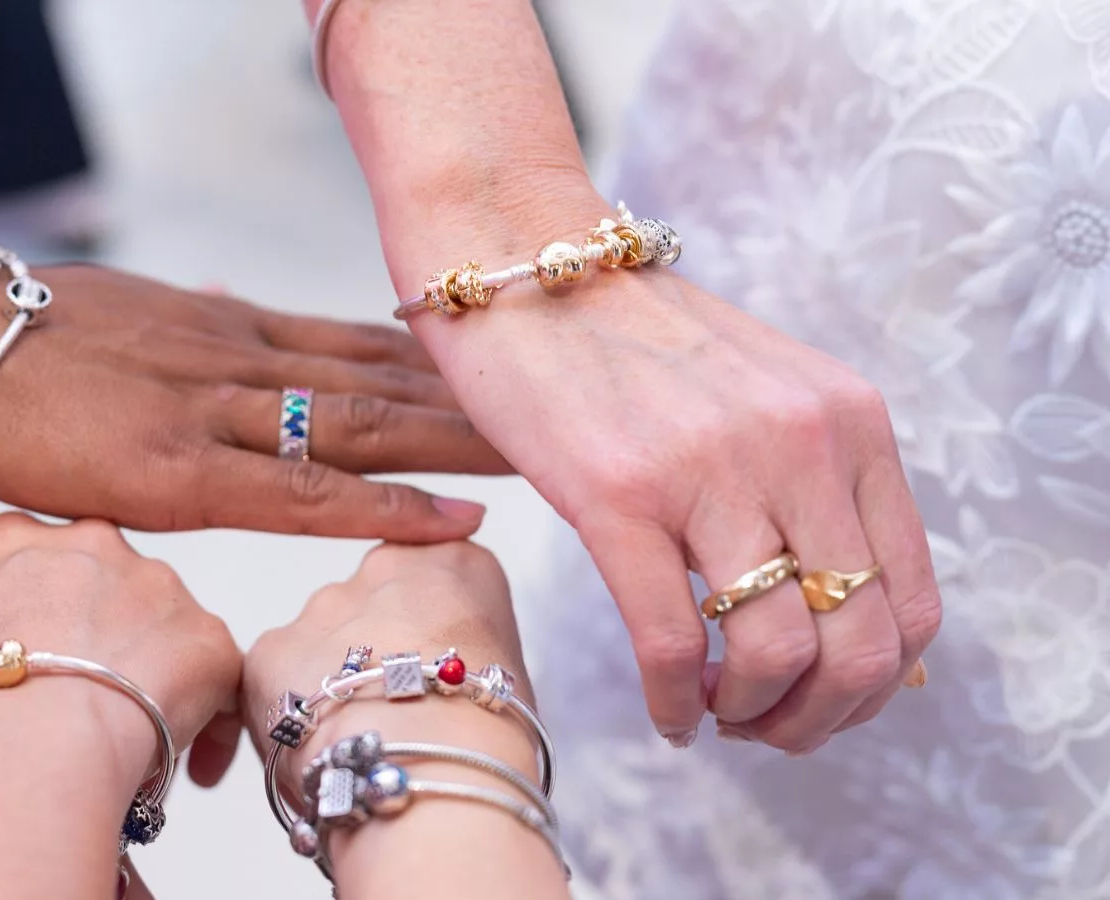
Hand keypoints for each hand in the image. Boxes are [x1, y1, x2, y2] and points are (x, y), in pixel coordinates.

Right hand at [0, 262, 507, 541]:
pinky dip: (385, 506)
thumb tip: (229, 301)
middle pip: (389, 377)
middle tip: (567, 410)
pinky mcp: (175, 470)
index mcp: (227, 326)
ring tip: (550, 456)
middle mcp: (240, 357)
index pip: (362, 341)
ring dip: (463, 444)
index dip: (445, 362)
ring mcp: (214, 411)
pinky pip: (302, 492)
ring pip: (368, 427)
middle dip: (481, 398)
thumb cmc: (8, 336)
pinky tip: (454, 518)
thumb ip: (192, 322)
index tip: (511, 374)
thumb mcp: (124, 313)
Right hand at [0, 513, 242, 767]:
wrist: (17, 751)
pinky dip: (210, 721)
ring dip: (161, 672)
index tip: (54, 651)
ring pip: (169, 625)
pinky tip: (189, 769)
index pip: (38, 553)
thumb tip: (7, 680)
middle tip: (100, 702)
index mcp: (10, 545)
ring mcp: (154, 583)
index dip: (52, 608)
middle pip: (113, 583)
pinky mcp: (206, 634)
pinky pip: (219, 675)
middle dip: (113, 636)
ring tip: (138, 741)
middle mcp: (89, 545)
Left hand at [243, 542, 532, 762]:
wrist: (427, 769)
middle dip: (374, 652)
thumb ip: (466, 649)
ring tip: (361, 737)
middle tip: (394, 711)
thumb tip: (441, 680)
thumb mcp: (508, 674)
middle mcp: (383, 570)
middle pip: (370, 605)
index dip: (429, 631)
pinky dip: (290, 712)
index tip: (433, 668)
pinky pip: (274, 679)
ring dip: (329, 681)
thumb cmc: (484, 737)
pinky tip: (320, 747)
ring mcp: (324, 606)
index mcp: (454, 566)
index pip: (433, 576)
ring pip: (318, 642)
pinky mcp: (273, 647)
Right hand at [397, 187, 942, 753]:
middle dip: (821, 718)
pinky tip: (666, 712)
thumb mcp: (759, 397)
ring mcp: (710, 468)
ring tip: (715, 716)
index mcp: (848, 420)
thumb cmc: (630, 342)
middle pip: (862, 643)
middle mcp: (800, 443)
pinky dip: (677, 704)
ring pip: (778, 654)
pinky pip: (675, 643)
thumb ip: (811, 483)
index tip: (824, 699)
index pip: (913, 596)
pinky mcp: (618, 494)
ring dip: (752, 718)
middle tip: (769, 729)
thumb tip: (836, 613)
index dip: (876, 682)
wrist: (523, 267)